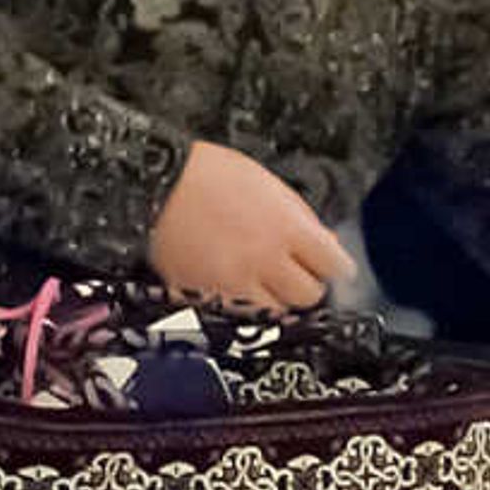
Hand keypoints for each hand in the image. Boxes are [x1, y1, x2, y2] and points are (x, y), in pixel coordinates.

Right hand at [147, 141, 352, 312]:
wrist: (154, 183)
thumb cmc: (207, 175)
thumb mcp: (268, 184)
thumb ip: (301, 219)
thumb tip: (327, 243)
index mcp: (286, 229)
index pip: (334, 266)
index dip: (335, 266)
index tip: (332, 266)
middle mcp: (264, 261)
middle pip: (309, 296)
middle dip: (307, 284)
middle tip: (296, 271)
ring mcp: (234, 285)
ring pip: (276, 313)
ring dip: (276, 298)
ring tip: (262, 278)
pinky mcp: (205, 300)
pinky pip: (237, 315)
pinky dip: (241, 305)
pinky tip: (234, 283)